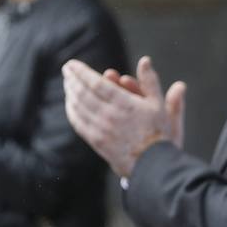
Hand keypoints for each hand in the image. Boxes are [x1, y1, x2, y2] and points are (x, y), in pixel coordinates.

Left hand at [63, 56, 185, 177]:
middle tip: (66, 69)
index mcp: (125, 104)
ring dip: (71, 93)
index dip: (82, 72)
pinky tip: (70, 104)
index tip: (72, 64)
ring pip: (79, 108)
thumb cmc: (160, 134)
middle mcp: (110, 116)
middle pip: (83, 94)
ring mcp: (102, 130)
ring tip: (67, 83)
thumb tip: (145, 60)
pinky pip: (79, 123)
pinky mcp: (97, 142)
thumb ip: (151, 82)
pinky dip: (72, 111)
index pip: (97, 84)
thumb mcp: (160, 105)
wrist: (154, 165)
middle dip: (72, 79)